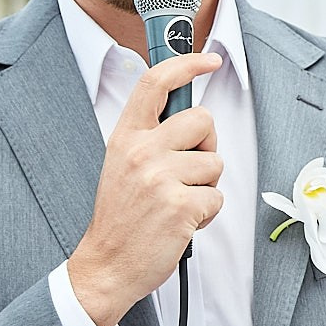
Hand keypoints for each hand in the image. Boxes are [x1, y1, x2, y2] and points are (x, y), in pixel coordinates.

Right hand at [67, 51, 224, 325]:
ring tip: (178, 203)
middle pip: (203, 121)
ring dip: (206, 186)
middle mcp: (141, 152)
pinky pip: (217, 198)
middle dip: (207, 146)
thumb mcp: (123, 164)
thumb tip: (190, 114)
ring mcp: (161, 179)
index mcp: (126, 137)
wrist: (107, 265)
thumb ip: (151, 137)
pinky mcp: (181, 207)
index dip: (186, 64)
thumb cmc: (123, 216)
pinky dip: (207, 214)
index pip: (155, 83)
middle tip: (188, 171)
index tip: (209, 59)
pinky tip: (181, 223)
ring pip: (215, 164)